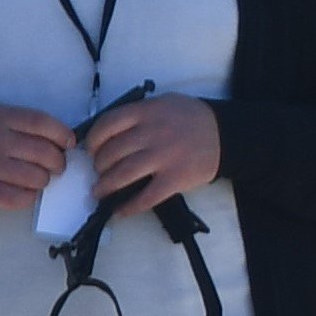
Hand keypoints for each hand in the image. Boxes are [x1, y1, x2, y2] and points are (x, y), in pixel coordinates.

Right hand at [0, 106, 74, 210]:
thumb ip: (24, 124)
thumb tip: (60, 142)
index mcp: (1, 117)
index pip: (42, 123)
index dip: (62, 134)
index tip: (69, 144)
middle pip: (42, 153)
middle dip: (57, 163)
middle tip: (57, 167)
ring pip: (33, 178)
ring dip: (43, 181)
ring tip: (40, 180)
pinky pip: (16, 198)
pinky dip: (29, 198)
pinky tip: (28, 194)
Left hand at [83, 91, 220, 208]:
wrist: (224, 134)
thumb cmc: (190, 119)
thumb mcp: (165, 104)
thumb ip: (139, 116)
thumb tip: (108, 136)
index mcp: (148, 111)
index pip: (108, 124)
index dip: (93, 140)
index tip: (91, 150)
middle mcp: (153, 132)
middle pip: (111, 153)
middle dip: (98, 167)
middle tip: (98, 174)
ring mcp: (164, 156)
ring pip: (121, 175)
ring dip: (105, 188)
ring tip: (99, 192)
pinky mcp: (174, 179)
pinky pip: (143, 198)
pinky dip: (127, 208)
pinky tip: (119, 211)